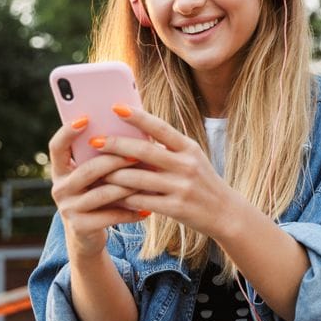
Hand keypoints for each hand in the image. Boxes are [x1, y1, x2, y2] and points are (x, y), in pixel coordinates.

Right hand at [48, 116, 146, 256]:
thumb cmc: (96, 192)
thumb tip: (133, 130)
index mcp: (60, 169)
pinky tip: (147, 208)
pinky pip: (110, 216)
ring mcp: (68, 209)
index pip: (57, 146)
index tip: (86, 118)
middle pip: (87, 170)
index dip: (67, 132)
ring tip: (147, 180)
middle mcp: (60, 188)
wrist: (87, 233)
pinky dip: (131, 212)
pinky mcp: (81, 227)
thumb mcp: (94, 175)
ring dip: (127, 186)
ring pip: (102, 193)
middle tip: (137, 154)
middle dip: (115, 161)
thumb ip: (102, 156)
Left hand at [96, 104, 236, 238]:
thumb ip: (168, 147)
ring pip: (138, 178)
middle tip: (95, 141)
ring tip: (97, 171)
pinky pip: (142, 201)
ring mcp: (181, 187)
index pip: (160, 128)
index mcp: (189, 148)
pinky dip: (124, 198)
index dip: (138, 117)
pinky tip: (112, 195)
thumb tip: (135, 132)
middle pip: (145, 151)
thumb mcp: (192, 159)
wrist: (226, 213)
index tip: (116, 107)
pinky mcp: (176, 208)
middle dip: (116, 145)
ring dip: (114, 175)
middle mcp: (186, 165)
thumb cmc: (202, 182)